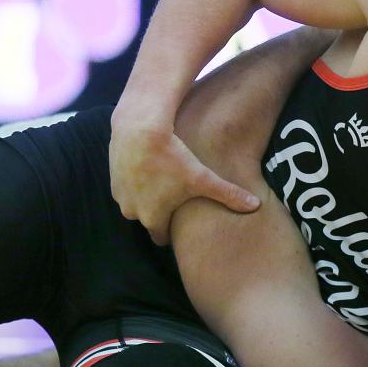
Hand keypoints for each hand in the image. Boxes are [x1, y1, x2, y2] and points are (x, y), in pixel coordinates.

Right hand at [109, 112, 259, 245]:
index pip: (163, 237)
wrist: (139, 129)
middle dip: (161, 213)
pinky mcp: (111, 178)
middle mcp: (132, 213)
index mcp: (153, 219)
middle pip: (149, 220)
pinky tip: (149, 169)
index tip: (184, 223)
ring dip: (146, 196)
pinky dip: (136, 181)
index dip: (174, 231)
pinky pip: (126, 187)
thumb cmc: (173, 157)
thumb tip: (256, 206)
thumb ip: (229, 195)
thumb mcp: (203, 177)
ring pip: (136, 203)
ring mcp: (119, 196)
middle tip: (176, 200)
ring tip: (162, 181)